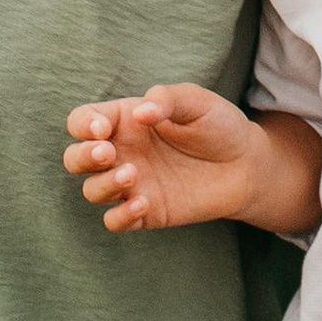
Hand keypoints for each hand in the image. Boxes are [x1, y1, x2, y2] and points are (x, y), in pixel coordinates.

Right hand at [64, 83, 261, 233]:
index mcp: (125, 120)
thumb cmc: (217, 125)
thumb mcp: (196, 101)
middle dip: (83, 156)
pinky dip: (120, 216)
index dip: (83, 125)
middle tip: (109, 153)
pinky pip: (115, 221)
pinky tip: (143, 204)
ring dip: (103, 184)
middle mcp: (122, 152)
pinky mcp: (145, 212)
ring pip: (91, 190)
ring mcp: (131, 184)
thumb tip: (140, 113)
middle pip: (75, 158)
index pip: (83, 121)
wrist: (245, 164)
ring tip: (133, 174)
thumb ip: (166, 99)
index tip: (103, 129)